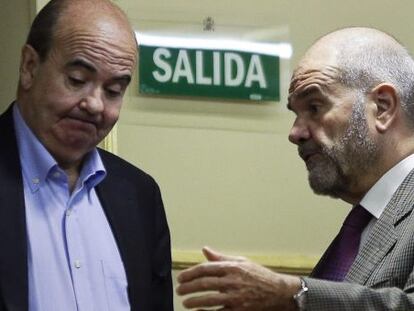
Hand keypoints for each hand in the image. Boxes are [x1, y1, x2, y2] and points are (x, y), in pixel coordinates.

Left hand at [176, 247, 300, 310]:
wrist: (278, 292)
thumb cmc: (259, 276)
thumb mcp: (241, 262)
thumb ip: (221, 258)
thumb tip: (205, 250)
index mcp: (232, 267)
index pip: (206, 269)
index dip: (191, 273)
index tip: (181, 277)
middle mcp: (233, 281)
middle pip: (205, 284)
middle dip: (189, 287)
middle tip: (179, 290)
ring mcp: (236, 297)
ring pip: (210, 299)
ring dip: (194, 301)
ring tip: (185, 302)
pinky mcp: (239, 310)